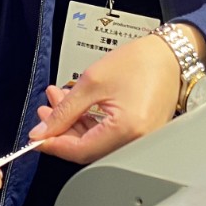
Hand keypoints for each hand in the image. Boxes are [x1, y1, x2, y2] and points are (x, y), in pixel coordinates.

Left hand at [28, 26, 196, 163]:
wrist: (169, 54)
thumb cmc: (141, 62)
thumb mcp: (92, 82)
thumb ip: (65, 109)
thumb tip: (43, 130)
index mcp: (127, 130)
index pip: (80, 151)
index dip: (54, 144)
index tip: (36, 137)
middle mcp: (137, 142)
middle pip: (88, 149)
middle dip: (62, 130)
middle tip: (46, 112)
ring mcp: (141, 141)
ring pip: (96, 143)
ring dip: (74, 124)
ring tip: (59, 101)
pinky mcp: (141, 135)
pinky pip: (109, 137)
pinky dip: (90, 123)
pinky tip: (78, 106)